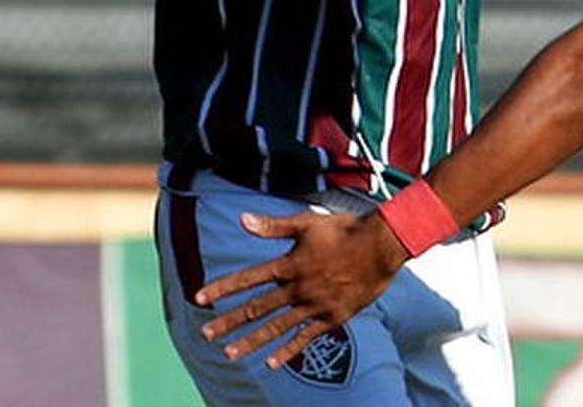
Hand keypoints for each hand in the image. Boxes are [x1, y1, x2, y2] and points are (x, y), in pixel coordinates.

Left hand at [194, 209, 408, 368]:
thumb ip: (273, 226)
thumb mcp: (307, 223)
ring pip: (277, 327)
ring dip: (252, 341)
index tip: (199, 298)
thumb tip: (242, 220)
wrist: (383, 246)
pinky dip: (289, 351)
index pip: (248, 278)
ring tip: (230, 354)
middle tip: (207, 334)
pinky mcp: (332, 317)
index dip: (223, 288)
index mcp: (290, 264)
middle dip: (230, 322)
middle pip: (257, 308)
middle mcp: (298, 288)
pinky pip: (306, 337)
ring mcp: (315, 305)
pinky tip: (272, 363)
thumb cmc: (345, 229)